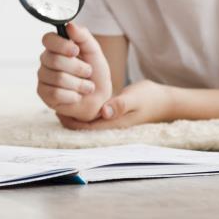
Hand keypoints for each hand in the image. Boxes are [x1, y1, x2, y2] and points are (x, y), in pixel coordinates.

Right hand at [37, 22, 112, 121]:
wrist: (98, 98)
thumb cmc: (95, 73)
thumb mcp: (93, 51)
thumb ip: (83, 36)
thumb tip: (70, 25)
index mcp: (56, 46)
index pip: (47, 39)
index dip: (61, 45)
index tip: (76, 50)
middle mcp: (46, 60)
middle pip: (54, 60)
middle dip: (77, 68)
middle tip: (88, 72)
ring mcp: (43, 77)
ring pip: (57, 78)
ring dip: (78, 84)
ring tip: (87, 86)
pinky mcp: (44, 93)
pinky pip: (56, 93)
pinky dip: (72, 95)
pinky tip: (77, 95)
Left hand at [57, 79, 172, 129]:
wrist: (164, 101)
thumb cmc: (150, 98)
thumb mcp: (135, 98)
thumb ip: (121, 104)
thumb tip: (104, 111)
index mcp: (111, 124)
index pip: (82, 127)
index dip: (67, 117)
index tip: (56, 103)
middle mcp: (107, 125)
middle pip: (79, 125)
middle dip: (66, 113)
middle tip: (54, 96)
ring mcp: (109, 120)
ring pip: (84, 119)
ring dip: (72, 108)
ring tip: (61, 92)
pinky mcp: (110, 114)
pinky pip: (91, 113)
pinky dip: (82, 104)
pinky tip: (76, 91)